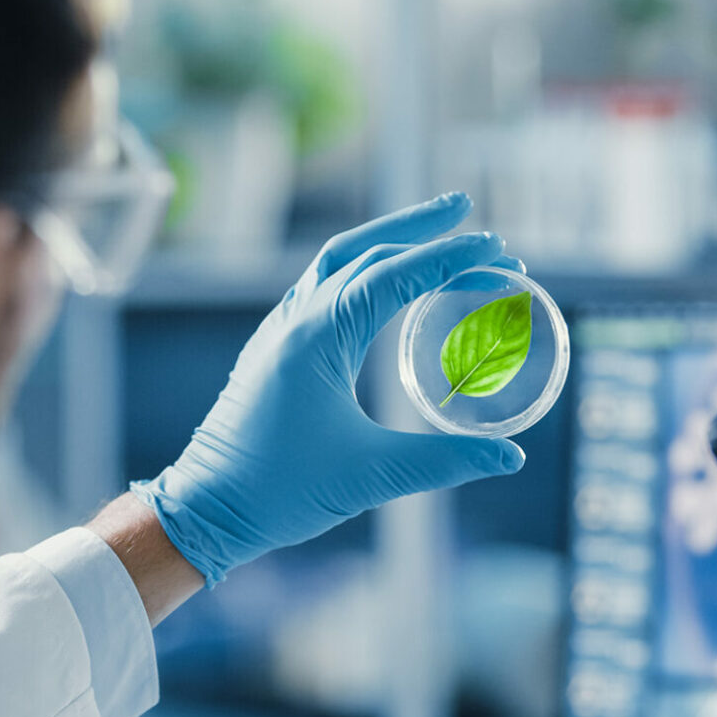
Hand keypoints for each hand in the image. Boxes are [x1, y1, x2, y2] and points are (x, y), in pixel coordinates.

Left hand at [130, 192, 527, 586]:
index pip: (395, 275)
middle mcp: (296, 320)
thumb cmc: (279, 491)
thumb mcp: (371, 477)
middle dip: (419, 228)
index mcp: (318, 336)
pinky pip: (321, 287)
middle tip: (467, 208)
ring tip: (431, 228)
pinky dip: (360, 269)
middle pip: (364, 250)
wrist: (205, 509)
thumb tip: (512, 458)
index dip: (449, 258)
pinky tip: (381, 282)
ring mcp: (281, 330)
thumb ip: (446, 462)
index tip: (496, 248)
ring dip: (385, 240)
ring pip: (337, 261)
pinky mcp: (275, 348)